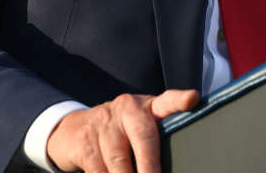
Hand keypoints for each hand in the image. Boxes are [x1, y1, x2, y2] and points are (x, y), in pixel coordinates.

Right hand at [46, 89, 199, 172]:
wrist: (72, 128)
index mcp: (147, 106)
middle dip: (150, 166)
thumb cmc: (120, 132)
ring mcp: (104, 124)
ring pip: (119, 161)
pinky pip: (98, 170)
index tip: (192, 99)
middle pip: (143, 137)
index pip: (166, 100)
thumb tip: (177, 162)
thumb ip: (156, 138)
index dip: (179, 100)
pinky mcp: (85, 142)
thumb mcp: (139, 126)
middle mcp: (127, 109)